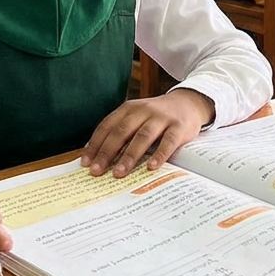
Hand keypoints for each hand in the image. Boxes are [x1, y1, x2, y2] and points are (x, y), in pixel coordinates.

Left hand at [80, 89, 214, 177]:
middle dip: (107, 152)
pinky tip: (151, 167)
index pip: (107, 126)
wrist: (188, 103)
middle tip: (97, 171)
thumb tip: (98, 155)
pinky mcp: (179, 127)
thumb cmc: (156, 116)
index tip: (86, 162)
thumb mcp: (137, 117)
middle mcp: (144, 110)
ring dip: (129, 156)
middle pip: (122, 131)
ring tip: (119, 173)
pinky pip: (168, 142)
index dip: (95, 144)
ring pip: (143, 136)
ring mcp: (162, 118)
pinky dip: (159, 155)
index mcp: (129, 108)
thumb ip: (121, 131)